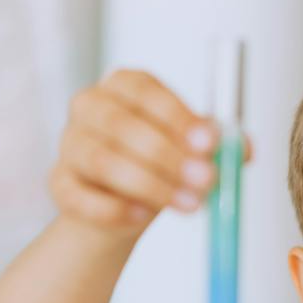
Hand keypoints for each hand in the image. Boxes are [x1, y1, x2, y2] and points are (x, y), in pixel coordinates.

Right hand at [47, 67, 253, 231]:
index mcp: (125, 85)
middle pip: (121, 125)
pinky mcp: (58, 182)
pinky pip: (79, 196)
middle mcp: (90, 106)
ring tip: (189, 205)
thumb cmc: (162, 166)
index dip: (178, 117)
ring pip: (101, 161)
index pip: (145, 91)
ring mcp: (69, 143)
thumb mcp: (194, 150)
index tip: (210, 144)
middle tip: (206, 181)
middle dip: (168, 156)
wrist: (123, 208)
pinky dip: (113, 209)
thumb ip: (220, 145)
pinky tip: (143, 217)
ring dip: (149, 185)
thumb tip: (244, 149)